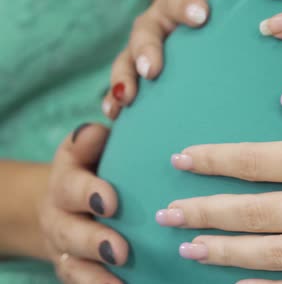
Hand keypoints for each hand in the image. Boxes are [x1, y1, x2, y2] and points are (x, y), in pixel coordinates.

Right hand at [40, 124, 126, 283]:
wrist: (61, 202)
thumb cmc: (90, 167)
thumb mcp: (87, 147)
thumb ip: (93, 137)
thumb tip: (109, 115)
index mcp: (67, 179)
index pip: (72, 185)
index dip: (88, 193)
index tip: (110, 202)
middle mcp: (60, 214)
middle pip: (70, 231)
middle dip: (93, 240)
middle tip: (118, 249)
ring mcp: (65, 244)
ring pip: (74, 261)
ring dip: (96, 271)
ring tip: (120, 270)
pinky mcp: (73, 266)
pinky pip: (81, 280)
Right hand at [102, 0, 248, 118]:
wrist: (202, 29)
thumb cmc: (216, 10)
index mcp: (177, 3)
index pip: (177, 0)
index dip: (186, 6)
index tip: (201, 16)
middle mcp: (155, 25)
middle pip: (144, 32)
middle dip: (145, 49)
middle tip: (152, 69)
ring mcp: (144, 51)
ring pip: (126, 61)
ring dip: (124, 77)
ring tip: (125, 97)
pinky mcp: (140, 76)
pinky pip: (123, 86)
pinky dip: (115, 98)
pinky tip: (114, 113)